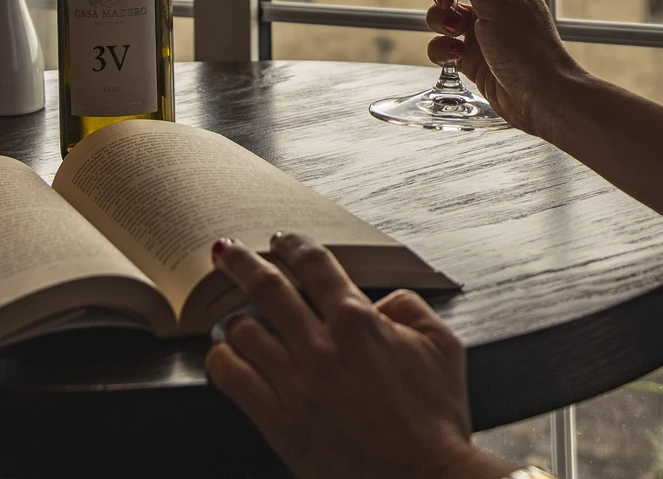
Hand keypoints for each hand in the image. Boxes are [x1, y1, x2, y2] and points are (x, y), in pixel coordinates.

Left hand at [203, 232, 513, 478]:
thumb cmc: (436, 422)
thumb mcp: (442, 346)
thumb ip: (411, 307)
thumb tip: (383, 299)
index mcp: (358, 320)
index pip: (314, 264)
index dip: (292, 245)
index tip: (279, 239)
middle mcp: (321, 343)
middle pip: (267, 286)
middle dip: (241, 261)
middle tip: (224, 250)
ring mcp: (296, 382)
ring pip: (244, 330)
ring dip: (232, 317)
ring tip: (228, 314)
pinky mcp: (279, 421)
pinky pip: (234, 378)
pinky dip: (220, 360)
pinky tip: (220, 355)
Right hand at [421, 0, 586, 138]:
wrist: (540, 99)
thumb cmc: (528, 49)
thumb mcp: (496, 4)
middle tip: (445, 0)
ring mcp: (479, 27)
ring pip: (441, 11)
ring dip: (441, 20)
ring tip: (457, 32)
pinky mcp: (468, 54)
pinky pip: (441, 42)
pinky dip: (443, 48)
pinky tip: (456, 55)